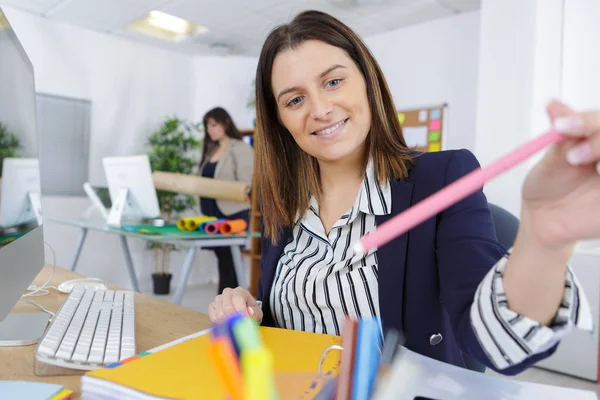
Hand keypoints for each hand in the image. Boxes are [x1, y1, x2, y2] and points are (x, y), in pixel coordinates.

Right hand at [208, 287, 262, 323]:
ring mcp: (218, 299)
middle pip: (227, 307)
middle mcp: (228, 293)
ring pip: (220, 314)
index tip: (245, 321)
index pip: (238, 299)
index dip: (241, 311)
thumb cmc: (250, 312)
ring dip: (227, 323)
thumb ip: (255, 312)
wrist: (243, 313)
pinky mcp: (212, 306)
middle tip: (239, 326)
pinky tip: (226, 324)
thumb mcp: (257, 313)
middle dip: (234, 319)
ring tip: (234, 325)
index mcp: (239, 291)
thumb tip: (249, 312)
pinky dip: (220, 323)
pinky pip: (213, 317)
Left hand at [520, 100, 599, 248]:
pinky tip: (599, 182)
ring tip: (588, 167)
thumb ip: (562, 134)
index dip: (588, 121)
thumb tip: (553, 105)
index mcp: (599, 139)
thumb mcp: (553, 158)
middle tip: (573, 156)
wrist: (544, 220)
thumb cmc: (549, 186)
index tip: (560, 127)